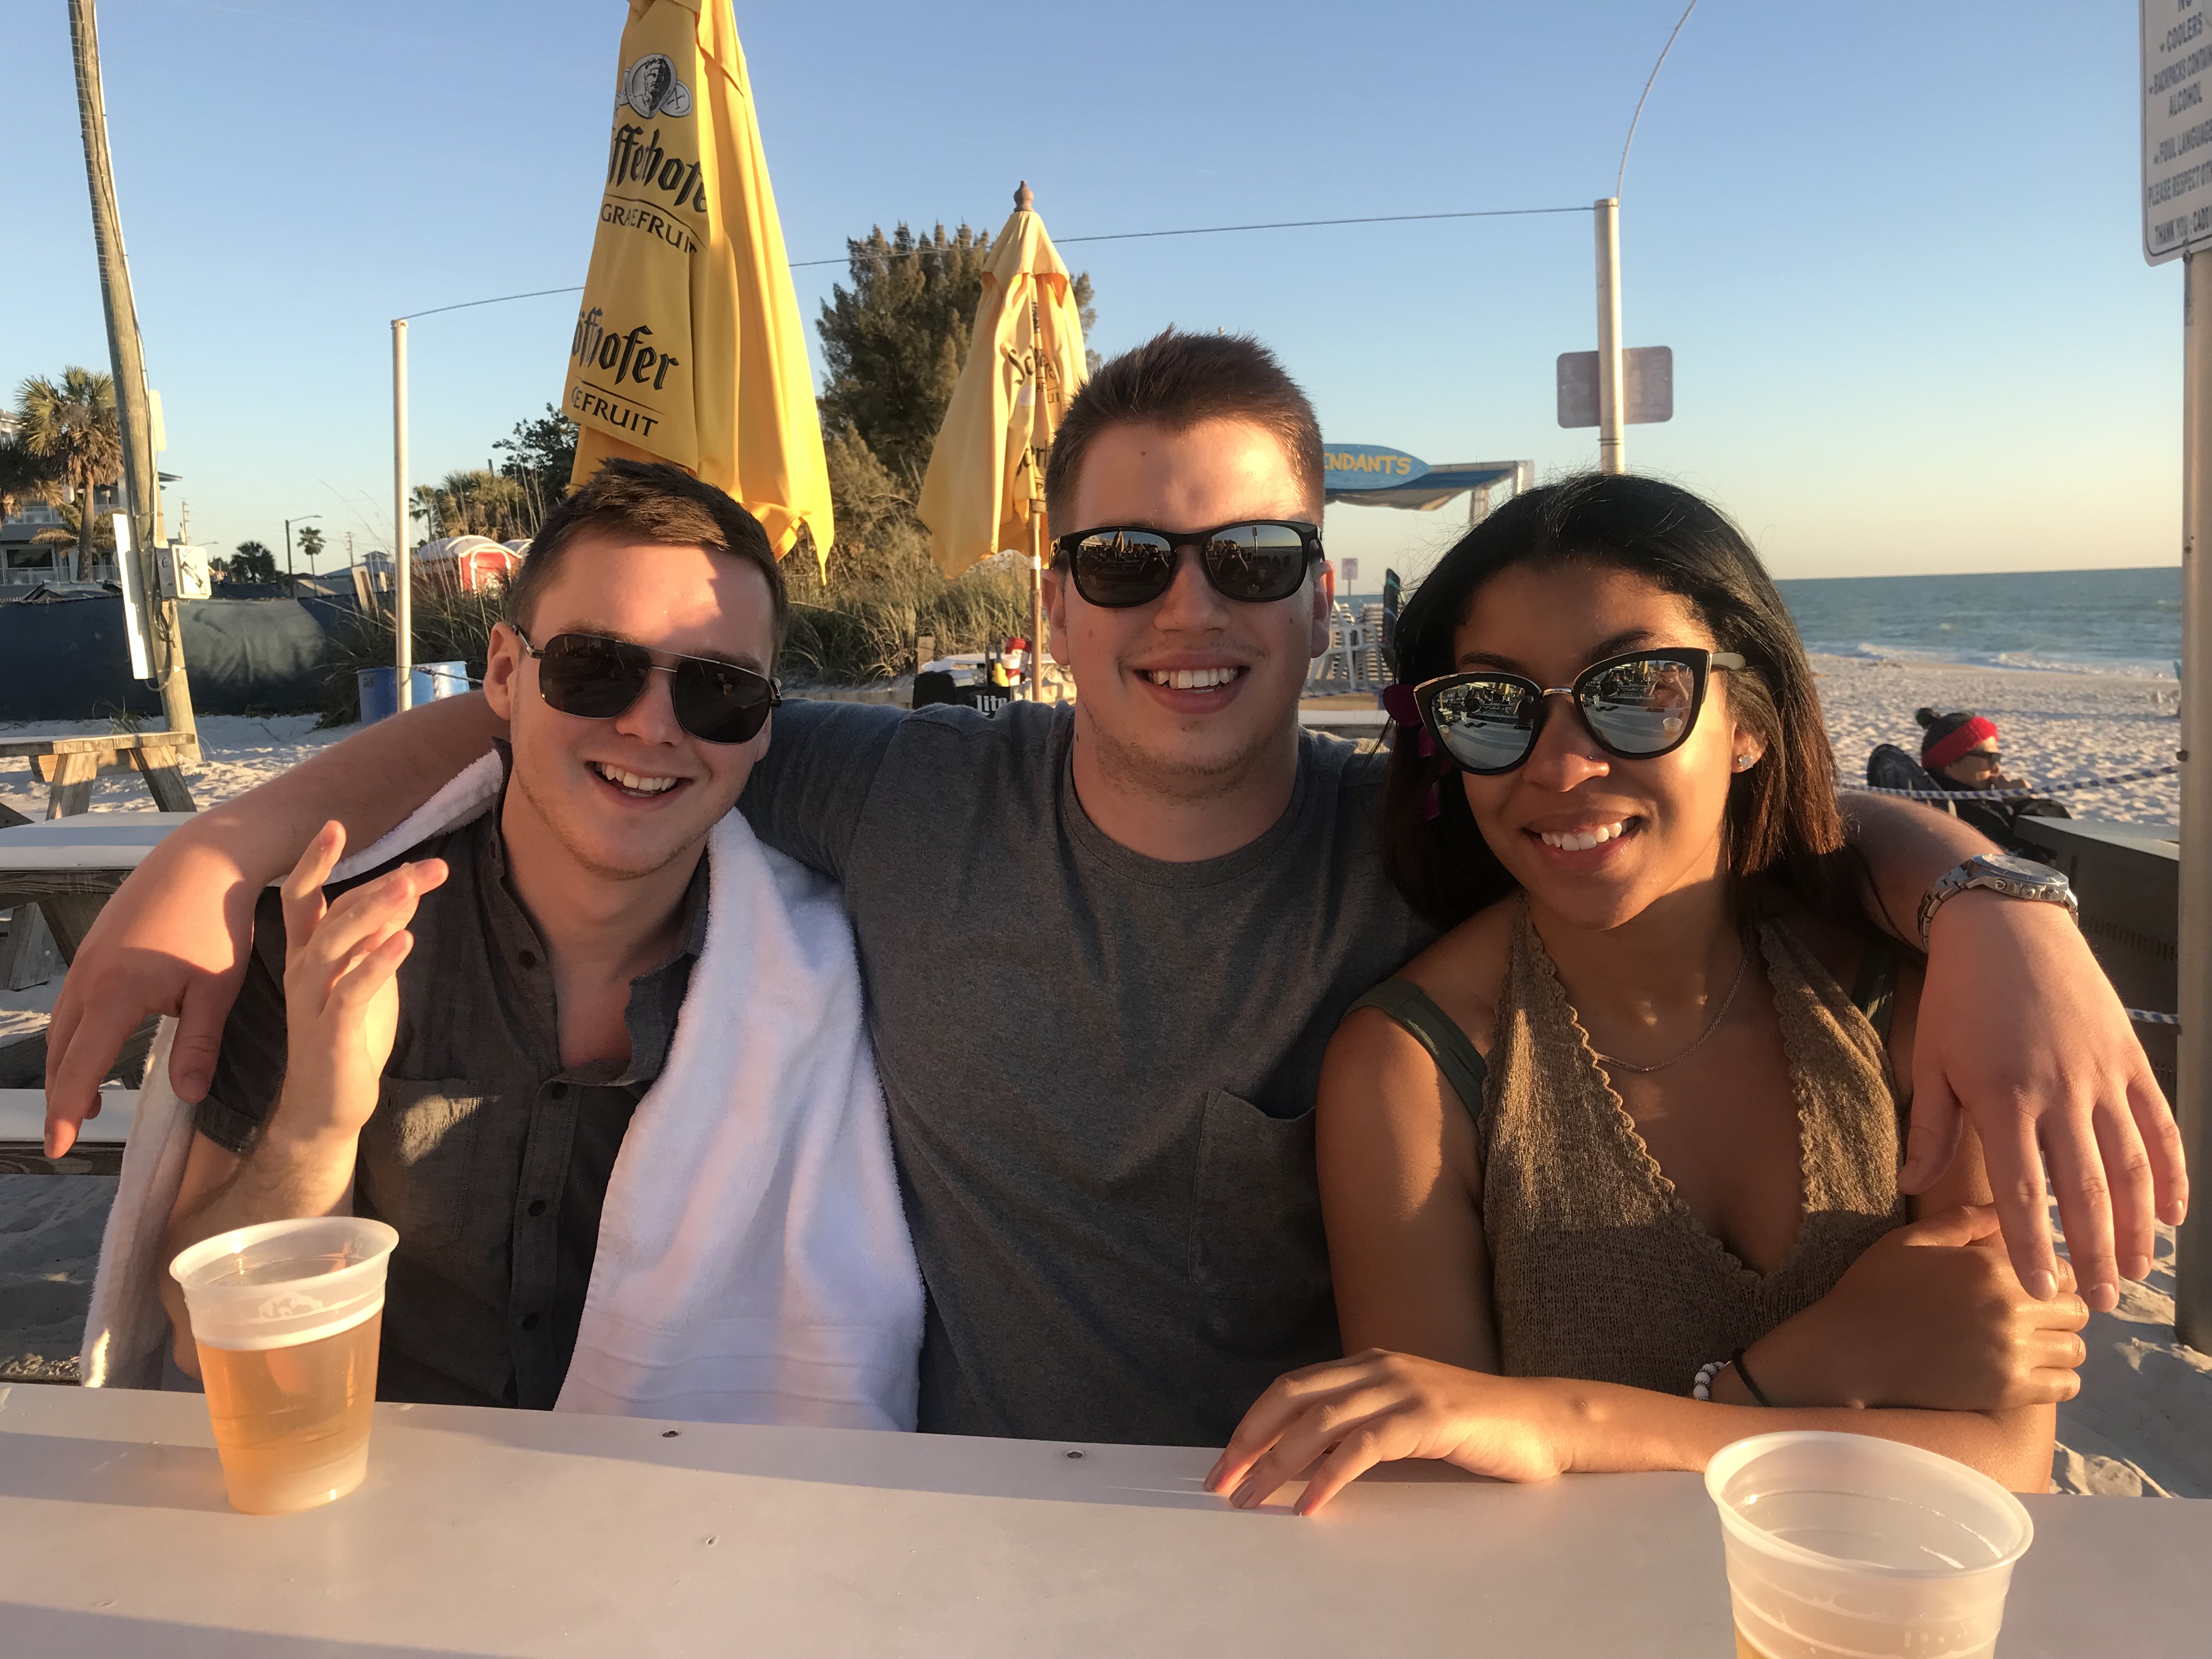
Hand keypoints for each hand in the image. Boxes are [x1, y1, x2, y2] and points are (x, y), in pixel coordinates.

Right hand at [43, 828, 263, 1156]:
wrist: (205, 859)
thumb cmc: (217, 923)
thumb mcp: (216, 989)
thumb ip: (198, 1045)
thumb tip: (186, 1096)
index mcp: (114, 996)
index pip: (80, 1069)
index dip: (65, 1112)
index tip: (59, 1147)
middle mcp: (87, 980)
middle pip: (61, 1052)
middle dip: (61, 1095)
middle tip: (68, 1131)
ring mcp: (86, 961)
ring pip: (64, 1026)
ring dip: (69, 1065)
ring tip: (83, 1100)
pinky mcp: (94, 947)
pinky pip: (74, 1002)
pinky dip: (77, 1034)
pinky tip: (96, 1046)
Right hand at [272, 823, 445, 1141]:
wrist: (326, 1106)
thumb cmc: (348, 1035)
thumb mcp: (368, 975)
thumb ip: (379, 932)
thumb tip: (404, 887)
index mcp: (308, 956)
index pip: (302, 898)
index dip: (315, 862)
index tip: (333, 824)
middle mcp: (304, 973)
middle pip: (329, 915)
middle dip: (374, 885)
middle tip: (422, 866)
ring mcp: (314, 1002)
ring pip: (337, 945)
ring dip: (374, 913)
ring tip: (410, 886)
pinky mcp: (333, 1032)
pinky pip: (353, 991)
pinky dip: (378, 963)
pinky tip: (405, 940)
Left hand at [1205, 1351, 1568, 1516]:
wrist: (1541, 1422)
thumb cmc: (1473, 1427)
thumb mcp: (1405, 1415)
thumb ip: (1362, 1423)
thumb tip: (1305, 1457)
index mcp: (1367, 1364)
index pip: (1291, 1389)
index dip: (1252, 1424)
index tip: (1224, 1463)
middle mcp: (1377, 1368)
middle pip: (1292, 1400)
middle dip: (1249, 1442)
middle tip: (1222, 1484)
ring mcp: (1402, 1390)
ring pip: (1320, 1424)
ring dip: (1278, 1465)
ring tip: (1253, 1501)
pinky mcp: (1426, 1419)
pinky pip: (1362, 1449)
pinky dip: (1328, 1478)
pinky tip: (1309, 1505)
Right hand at [1746, 1206, 2087, 1413]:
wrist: (1849, 1352)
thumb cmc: (1875, 1290)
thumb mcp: (1911, 1241)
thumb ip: (1963, 1221)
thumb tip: (2004, 1208)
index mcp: (1990, 1267)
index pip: (2063, 1270)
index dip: (2051, 1275)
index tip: (2030, 1283)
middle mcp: (2011, 1309)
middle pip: (2078, 1310)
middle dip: (2060, 1309)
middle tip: (2031, 1314)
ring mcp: (2013, 1354)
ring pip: (2076, 1349)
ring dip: (2060, 1344)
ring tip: (2031, 1343)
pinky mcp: (2008, 1392)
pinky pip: (2066, 1385)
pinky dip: (2057, 1378)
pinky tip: (2029, 1369)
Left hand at [1905, 890, 2184, 1311]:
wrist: (2007, 928)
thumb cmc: (1960, 997)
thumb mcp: (1930, 1059)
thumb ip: (1929, 1127)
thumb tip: (1910, 1184)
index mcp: (2004, 1098)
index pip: (2023, 1193)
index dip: (2033, 1247)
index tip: (2038, 1289)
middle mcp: (2061, 1093)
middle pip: (2085, 1192)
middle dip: (2094, 1254)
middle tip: (2097, 1302)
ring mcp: (2103, 1077)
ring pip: (2130, 1167)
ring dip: (2137, 1226)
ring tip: (2135, 1271)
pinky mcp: (2131, 1059)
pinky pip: (2160, 1126)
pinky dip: (2170, 1173)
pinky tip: (2172, 1213)